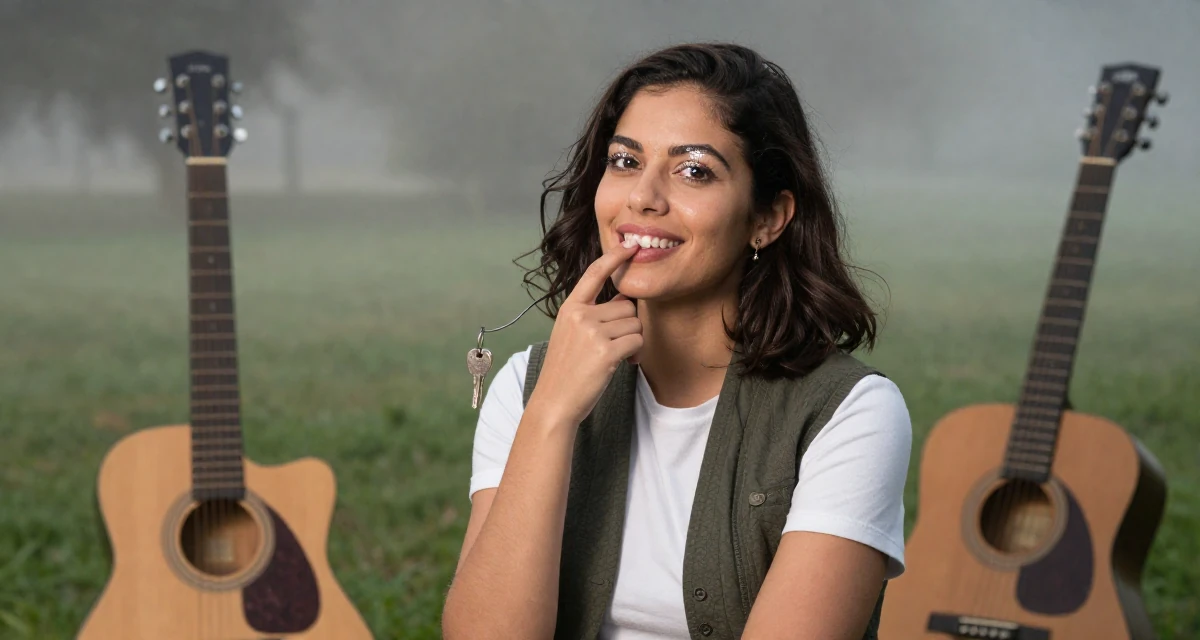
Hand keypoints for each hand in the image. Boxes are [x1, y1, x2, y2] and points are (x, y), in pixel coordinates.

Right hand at [528, 239, 641, 425]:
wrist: (555, 402)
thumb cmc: (566, 371)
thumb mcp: (571, 335)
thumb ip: (593, 315)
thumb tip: (624, 300)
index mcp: (570, 308)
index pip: (594, 274)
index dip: (614, 258)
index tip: (630, 246)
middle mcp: (580, 315)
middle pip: (626, 307)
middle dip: (627, 327)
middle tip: (615, 347)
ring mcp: (592, 332)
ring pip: (634, 325)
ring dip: (633, 342)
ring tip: (616, 358)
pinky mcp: (606, 351)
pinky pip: (637, 341)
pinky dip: (636, 354)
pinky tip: (623, 364)